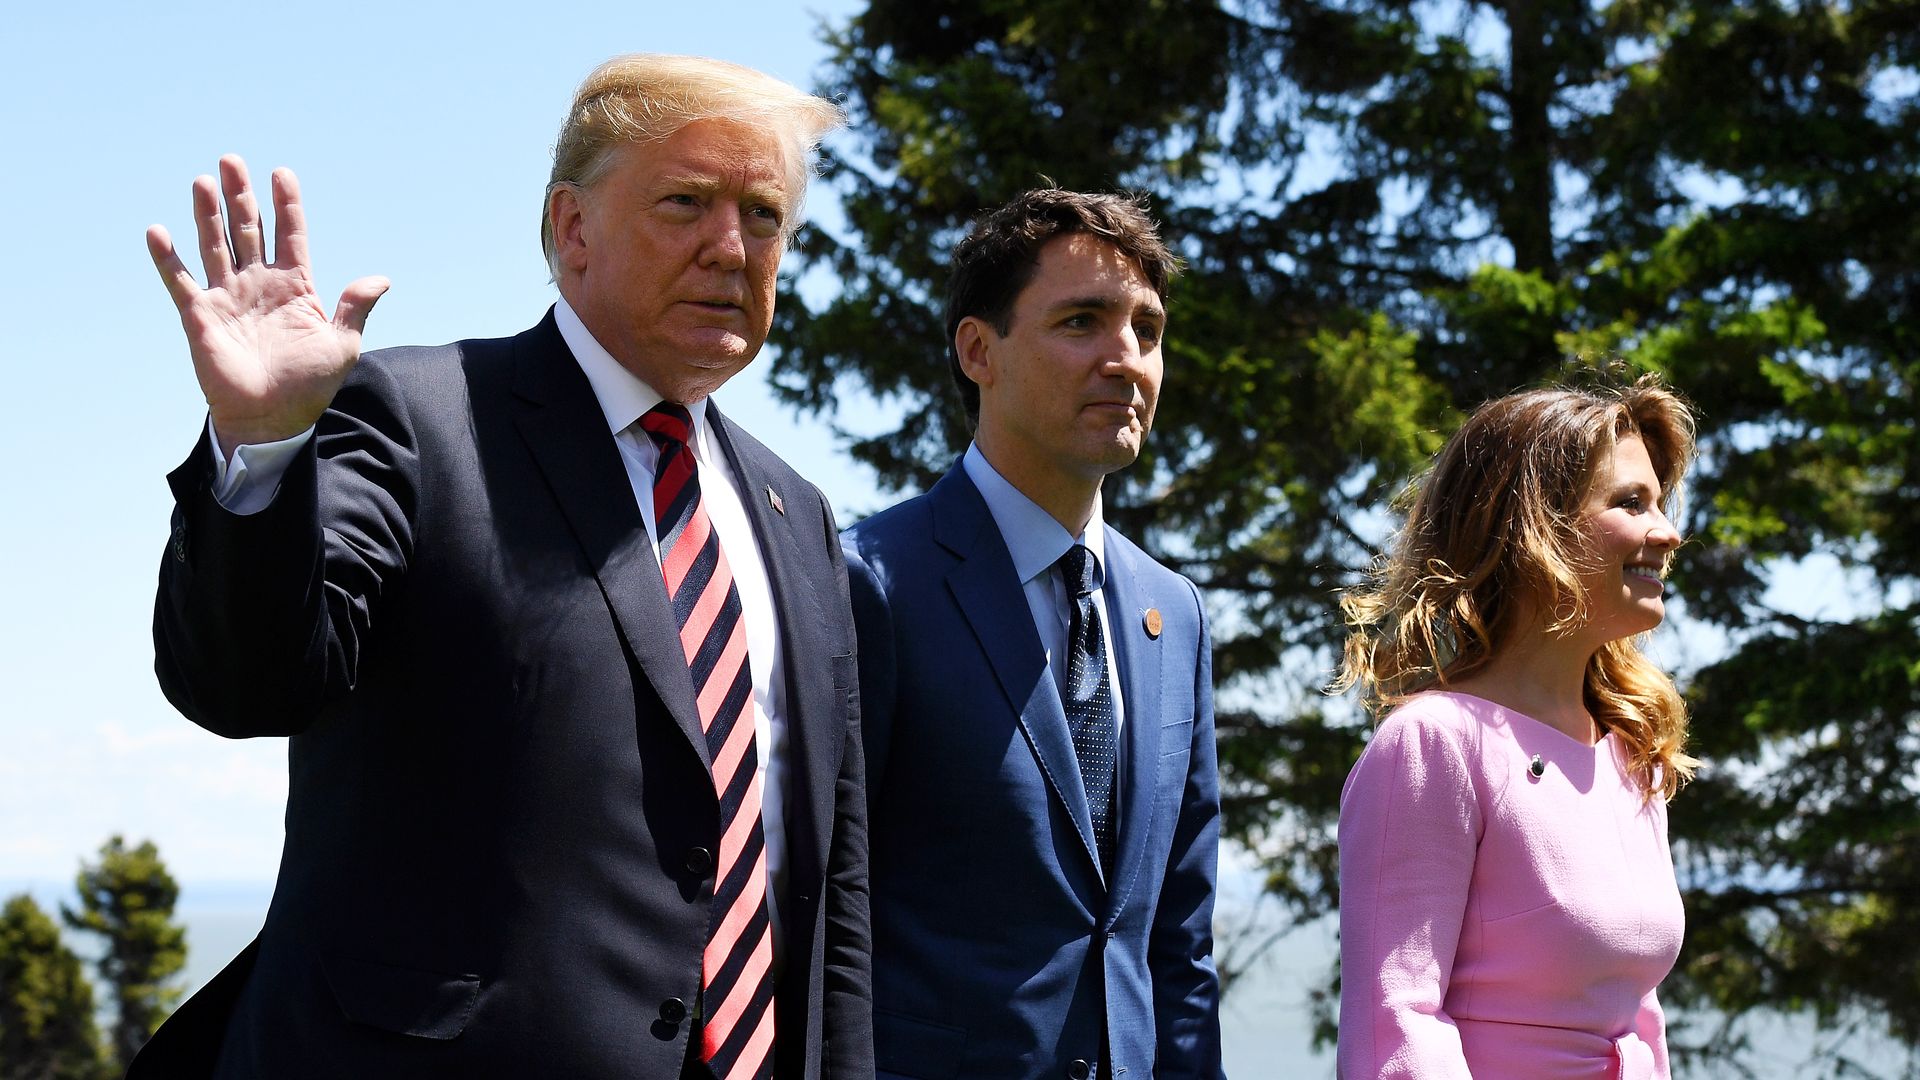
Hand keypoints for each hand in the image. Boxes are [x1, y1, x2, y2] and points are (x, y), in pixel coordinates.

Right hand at [147, 155, 388, 455]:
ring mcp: (228, 297)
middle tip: (232, 160)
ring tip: (204, 181)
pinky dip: (167, 259)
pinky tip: (158, 231)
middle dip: (241, 196)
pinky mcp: (200, 316)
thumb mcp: (342, 344)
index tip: (282, 173)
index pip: (290, 234)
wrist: (273, 420)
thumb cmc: (309, 386)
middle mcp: (258, 284)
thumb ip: (355, 307)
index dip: (286, 204)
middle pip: (248, 229)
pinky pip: (179, 283)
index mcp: (294, 286)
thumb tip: (381, 278)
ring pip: (215, 246)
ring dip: (208, 214)